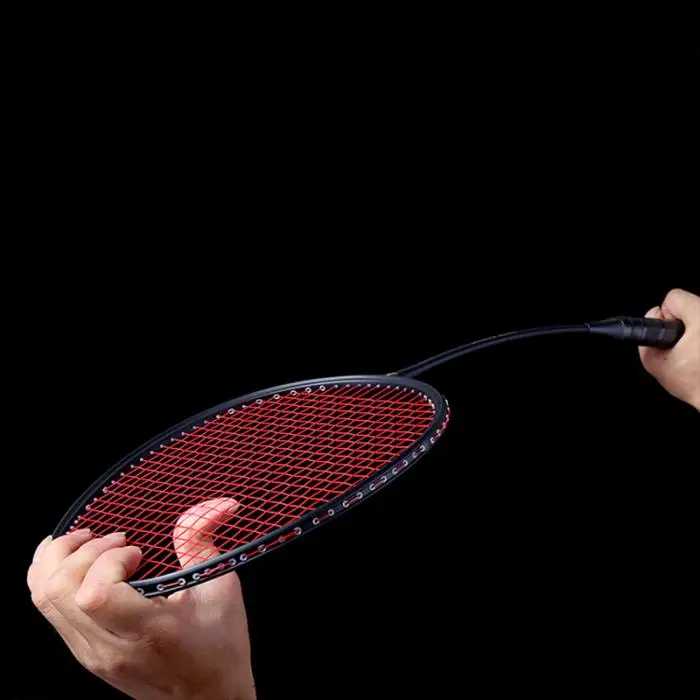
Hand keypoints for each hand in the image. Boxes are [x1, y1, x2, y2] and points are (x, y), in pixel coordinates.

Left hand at [27, 498, 255, 699]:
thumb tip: (217, 503)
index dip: (109, 561)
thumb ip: (204, 542)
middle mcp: (111, 648)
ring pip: (44, 600)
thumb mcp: (221, 589)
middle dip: (80, 551)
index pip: (95, 594)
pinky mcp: (84, 655)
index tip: (138, 552)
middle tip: (114, 539)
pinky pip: (48, 612)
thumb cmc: (220, 647)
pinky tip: (70, 559)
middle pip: (59, 591)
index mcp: (149, 633)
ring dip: (60, 560)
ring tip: (88, 542)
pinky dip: (50, 577)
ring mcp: (92, 655)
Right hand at [639, 288, 699, 410]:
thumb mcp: (655, 363)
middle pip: (691, 307)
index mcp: (699, 318)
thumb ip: (646, 337)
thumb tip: (653, 318)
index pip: (674, 298)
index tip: (670, 333)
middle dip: (683, 325)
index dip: (666, 316)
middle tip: (684, 348)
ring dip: (696, 333)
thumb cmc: (695, 385)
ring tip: (697, 355)